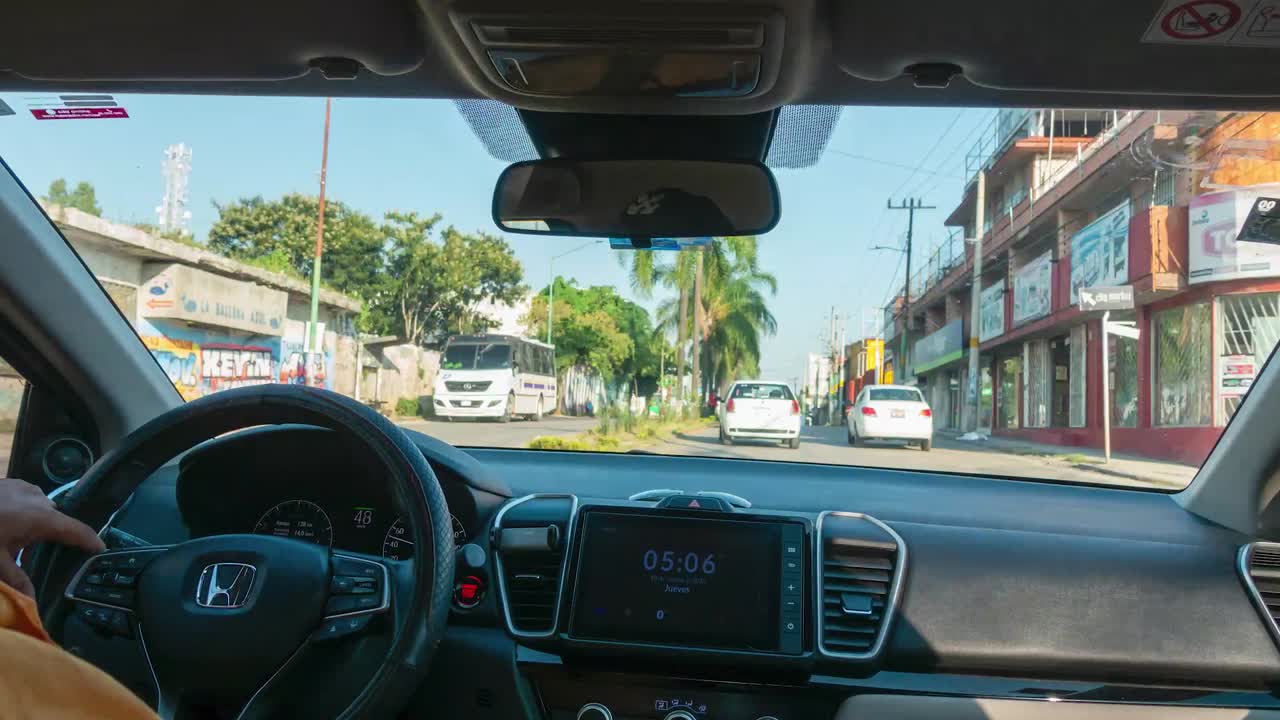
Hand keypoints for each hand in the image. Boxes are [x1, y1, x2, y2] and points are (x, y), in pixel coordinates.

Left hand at [0, 478, 104, 596]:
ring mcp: (26, 487)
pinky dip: (24, 510)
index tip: (102, 550)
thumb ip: (17, 580)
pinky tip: (7, 520)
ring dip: (35, 522)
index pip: (77, 530)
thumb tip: (33, 603)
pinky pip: (28, 498)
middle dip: (51, 536)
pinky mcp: (12, 482)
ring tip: (16, 537)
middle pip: (57, 520)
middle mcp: (41, 499)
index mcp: (42, 518)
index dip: (91, 541)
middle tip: (37, 553)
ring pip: (42, 509)